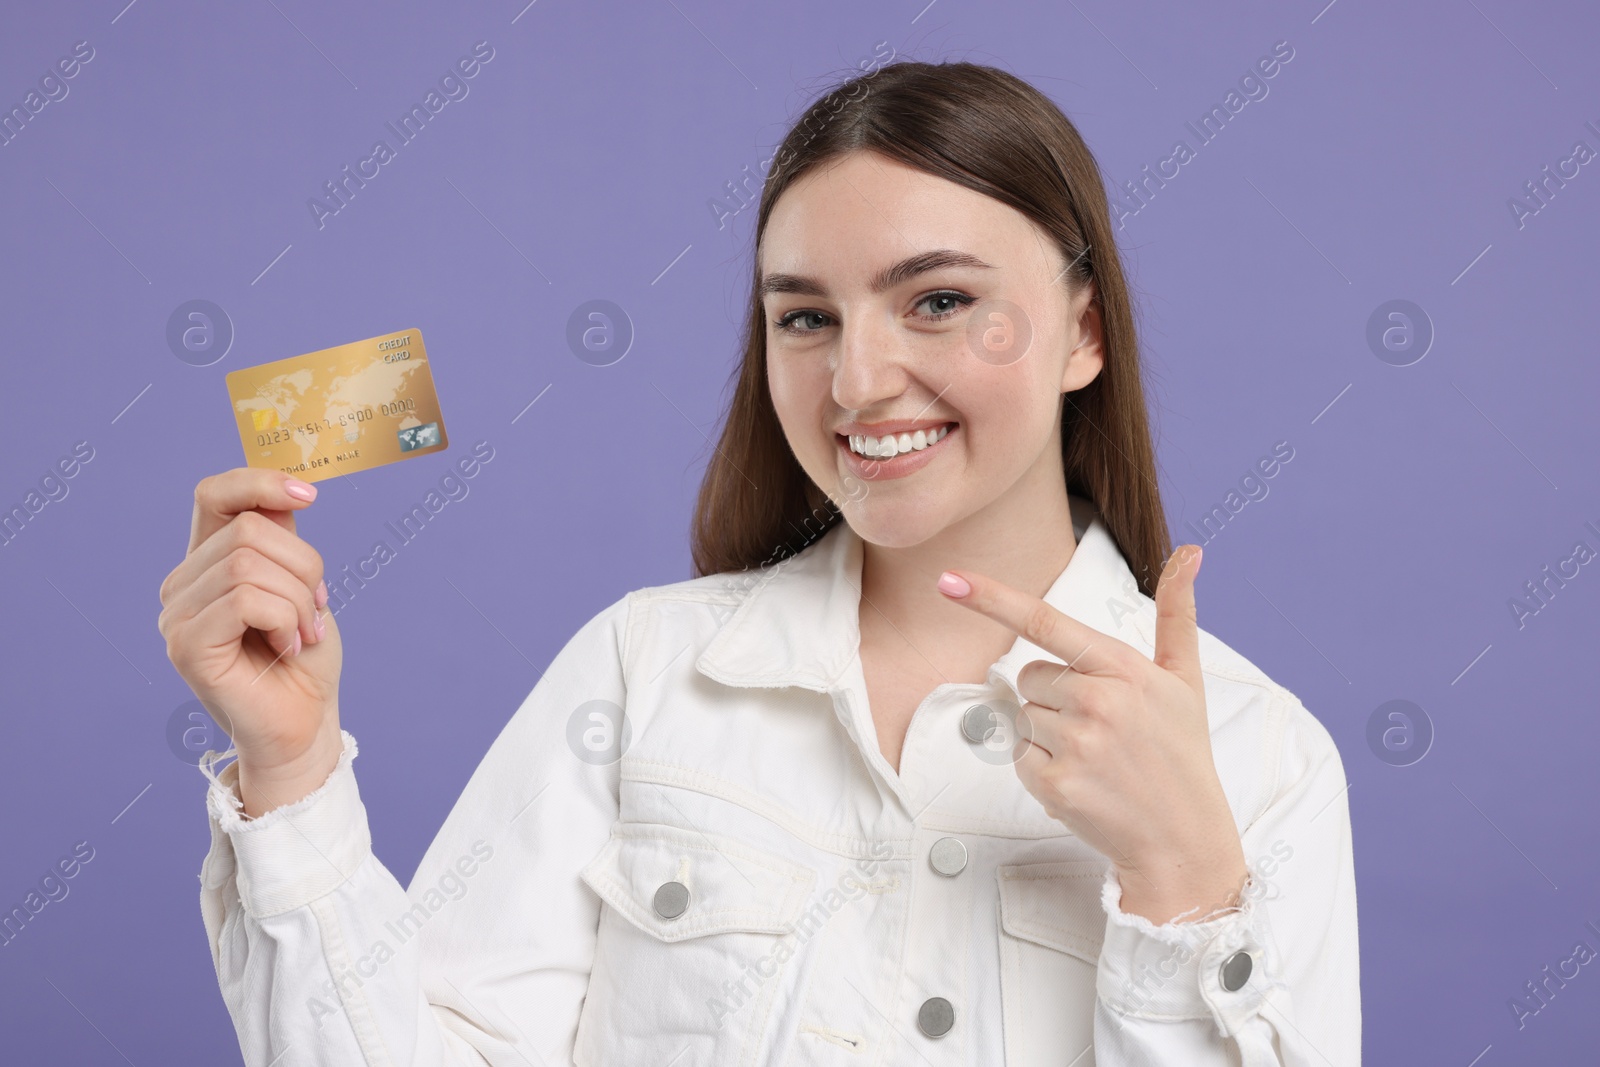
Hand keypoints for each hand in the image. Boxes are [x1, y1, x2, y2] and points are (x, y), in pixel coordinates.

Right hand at [158, 468, 344, 816]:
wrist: (304, 721)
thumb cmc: (302, 655)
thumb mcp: (300, 583)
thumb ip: (282, 540)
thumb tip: (287, 490)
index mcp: (206, 561)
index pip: (214, 494)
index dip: (258, 481)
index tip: (309, 496)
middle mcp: (181, 585)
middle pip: (248, 529)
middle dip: (304, 568)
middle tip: (314, 612)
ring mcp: (177, 616)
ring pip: (248, 564)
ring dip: (297, 600)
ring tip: (302, 634)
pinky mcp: (186, 646)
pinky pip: (245, 600)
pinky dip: (284, 620)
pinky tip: (288, 647)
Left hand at [938, 544, 1247, 923]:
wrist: (1183, 839)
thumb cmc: (1181, 755)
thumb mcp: (1185, 680)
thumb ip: (1177, 613)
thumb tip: (1190, 551)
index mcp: (1125, 669)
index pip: (1047, 622)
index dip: (991, 598)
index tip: (949, 580)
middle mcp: (1099, 701)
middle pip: (1029, 675)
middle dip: (1054, 697)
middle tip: (1099, 728)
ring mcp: (1077, 744)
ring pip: (1023, 715)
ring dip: (1048, 735)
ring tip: (1094, 757)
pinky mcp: (1055, 783)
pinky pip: (1019, 755)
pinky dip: (1040, 768)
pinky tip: (1080, 780)